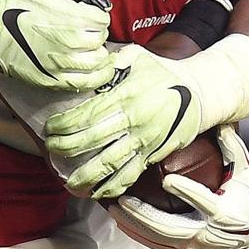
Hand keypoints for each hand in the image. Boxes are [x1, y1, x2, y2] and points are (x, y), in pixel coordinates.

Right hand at [0, 0, 114, 91]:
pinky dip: (95, 78)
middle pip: (101, 41)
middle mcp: (72, 42)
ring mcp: (62, 63)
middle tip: (87, 33)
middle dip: (97, 35)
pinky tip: (96, 73)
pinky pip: (83, 83)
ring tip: (92, 52)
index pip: (103, 21)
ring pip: (97, 63)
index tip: (91, 18)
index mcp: (75, 18)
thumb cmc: (19, 3)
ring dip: (98, 56)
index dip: (98, 17)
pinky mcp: (52, 80)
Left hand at [44, 43, 204, 196]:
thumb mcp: (137, 56)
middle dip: (68, 147)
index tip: (50, 128)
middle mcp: (134, 120)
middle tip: (51, 150)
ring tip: (68, 182)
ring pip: (111, 163)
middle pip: (94, 139)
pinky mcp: (154, 154)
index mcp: (127, 95)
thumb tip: (86, 64)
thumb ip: (110, 60)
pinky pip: (132, 174)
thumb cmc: (163, 72)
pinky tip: (98, 193)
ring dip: (87, 175)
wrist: (199, 92)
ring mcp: (145, 140)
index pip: (89, 113)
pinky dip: (114, 186)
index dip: (66, 124)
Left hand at [108, 124, 248, 248]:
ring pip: (161, 239)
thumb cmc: (248, 197)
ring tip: (115, 209)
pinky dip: (138, 233)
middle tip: (124, 200)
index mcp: (228, 213)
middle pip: (172, 228)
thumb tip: (220, 123)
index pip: (205, 203)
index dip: (187, 192)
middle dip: (145, 215)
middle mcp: (210, 234)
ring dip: (135, 224)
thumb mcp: (245, 171)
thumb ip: (232, 148)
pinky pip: (158, 244)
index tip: (168, 181)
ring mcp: (197, 245)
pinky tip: (122, 221)